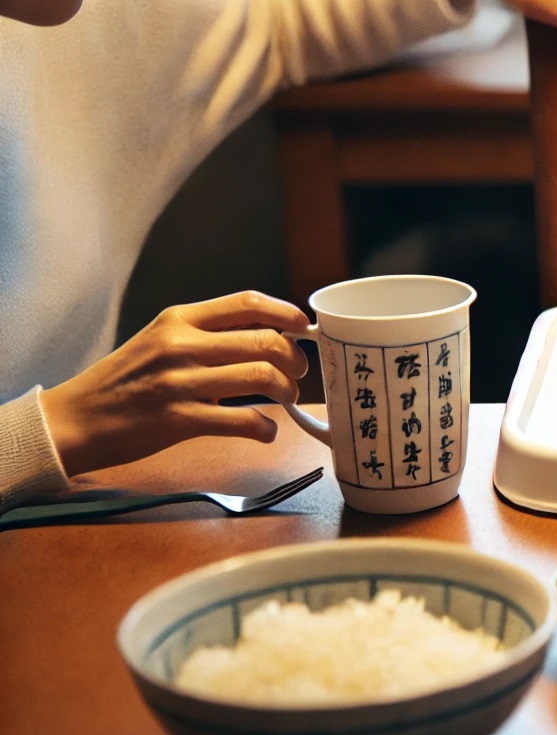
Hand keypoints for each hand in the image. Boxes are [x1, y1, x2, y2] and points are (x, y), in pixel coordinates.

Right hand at [39, 292, 311, 474]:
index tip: (304, 328)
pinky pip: (242, 420)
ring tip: (285, 400)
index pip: (248, 303)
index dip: (287, 313)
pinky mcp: (178, 420)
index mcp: (179, 319)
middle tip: (297, 375)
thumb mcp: (160, 341)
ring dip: (286, 391)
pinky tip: (266, 431)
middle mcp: (181, 344)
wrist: (74, 419)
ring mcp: (179, 382)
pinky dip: (265, 427)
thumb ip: (207, 336)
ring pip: (262, 377)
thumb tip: (267, 341)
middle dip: (295, 360)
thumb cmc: (123, 381)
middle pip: (265, 341)